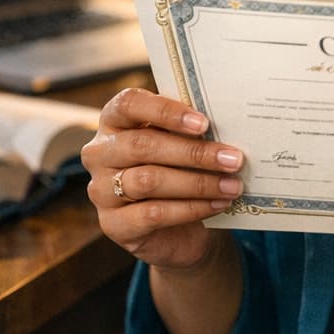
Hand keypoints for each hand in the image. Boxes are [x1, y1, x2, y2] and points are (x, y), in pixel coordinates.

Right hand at [82, 87, 245, 272]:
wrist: (176, 229)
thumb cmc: (179, 170)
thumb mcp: (182, 144)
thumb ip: (191, 131)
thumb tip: (228, 125)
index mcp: (114, 120)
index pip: (129, 104)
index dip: (166, 111)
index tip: (204, 123)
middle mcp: (100, 153)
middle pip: (142, 145)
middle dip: (194, 152)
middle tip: (233, 159)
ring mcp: (101, 190)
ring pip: (149, 180)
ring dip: (197, 183)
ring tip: (232, 186)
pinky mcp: (112, 224)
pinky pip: (153, 214)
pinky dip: (191, 209)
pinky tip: (218, 204)